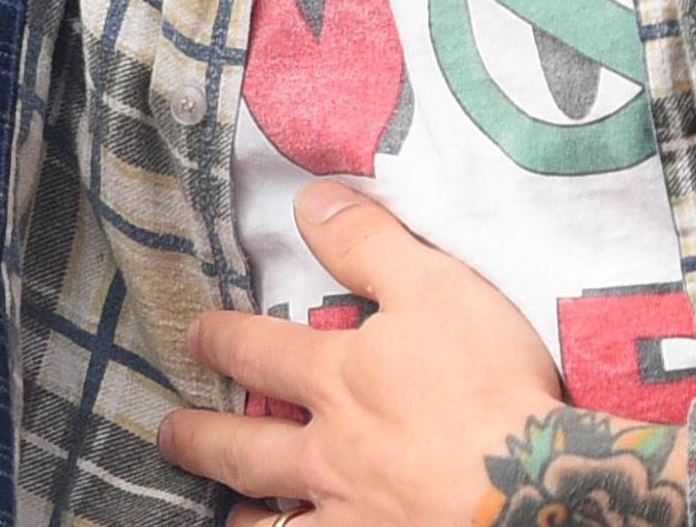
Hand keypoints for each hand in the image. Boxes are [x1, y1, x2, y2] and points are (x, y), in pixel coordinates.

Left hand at [160, 184, 683, 525]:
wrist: (526, 483)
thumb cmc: (485, 383)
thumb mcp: (433, 287)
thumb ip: (368, 244)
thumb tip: (308, 202)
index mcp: (337, 379)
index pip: (259, 353)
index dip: (221, 340)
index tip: (195, 336)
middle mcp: (328, 453)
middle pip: (245, 446)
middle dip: (201, 437)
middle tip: (169, 431)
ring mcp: (350, 513)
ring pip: (272, 521)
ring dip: (240, 515)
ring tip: (222, 512)